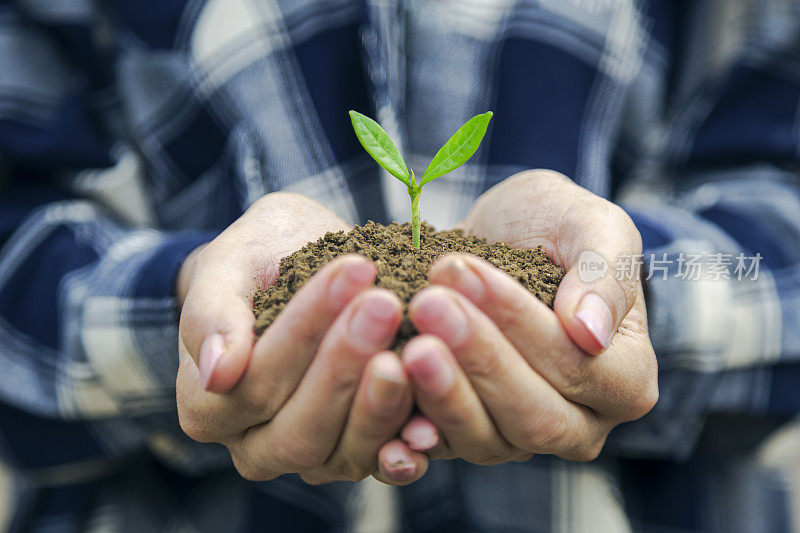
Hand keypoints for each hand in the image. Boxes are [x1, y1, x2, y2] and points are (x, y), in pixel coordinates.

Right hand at [176, 192, 426, 484]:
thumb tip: (217, 374)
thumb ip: (213, 314)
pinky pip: (383, 460)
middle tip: (386, 304)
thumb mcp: (229, 265)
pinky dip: (409, 441)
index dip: (306, 328)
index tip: (353, 271)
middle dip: (346, 364)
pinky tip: (432, 413)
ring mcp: (310, 456)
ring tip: (416, 347)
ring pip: (344, 452)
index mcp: (209, 406)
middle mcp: (255, 445)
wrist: (295, 265)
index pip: (256, 380)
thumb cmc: (258, 261)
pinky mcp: (357, 452)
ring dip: (383, 402)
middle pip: (300, 427)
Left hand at [398, 170, 657, 461]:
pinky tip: (383, 393)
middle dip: (477, 358)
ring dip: (441, 390)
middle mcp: (578, 424)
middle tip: (427, 305)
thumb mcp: (590, 225)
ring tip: (406, 340)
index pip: (577, 367)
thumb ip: (605, 273)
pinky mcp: (465, 437)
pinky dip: (408, 429)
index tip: (464, 272)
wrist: (493, 240)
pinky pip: (439, 448)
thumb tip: (592, 333)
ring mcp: (518, 438)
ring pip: (485, 439)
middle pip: (533, 416)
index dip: (519, 323)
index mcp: (625, 379)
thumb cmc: (551, 227)